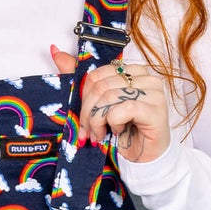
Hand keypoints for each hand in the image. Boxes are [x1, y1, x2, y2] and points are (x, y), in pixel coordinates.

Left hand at [49, 43, 171, 164]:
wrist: (143, 158)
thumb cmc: (124, 131)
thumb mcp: (99, 105)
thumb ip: (81, 80)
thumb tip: (55, 51)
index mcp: (132, 70)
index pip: (97, 75)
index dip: (84, 99)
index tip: (83, 120)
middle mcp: (146, 77)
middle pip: (102, 86)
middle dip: (88, 113)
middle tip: (87, 132)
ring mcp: (154, 92)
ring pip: (110, 97)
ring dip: (98, 121)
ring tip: (100, 134)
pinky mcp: (156, 109)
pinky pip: (123, 109)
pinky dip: (114, 123)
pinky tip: (118, 132)